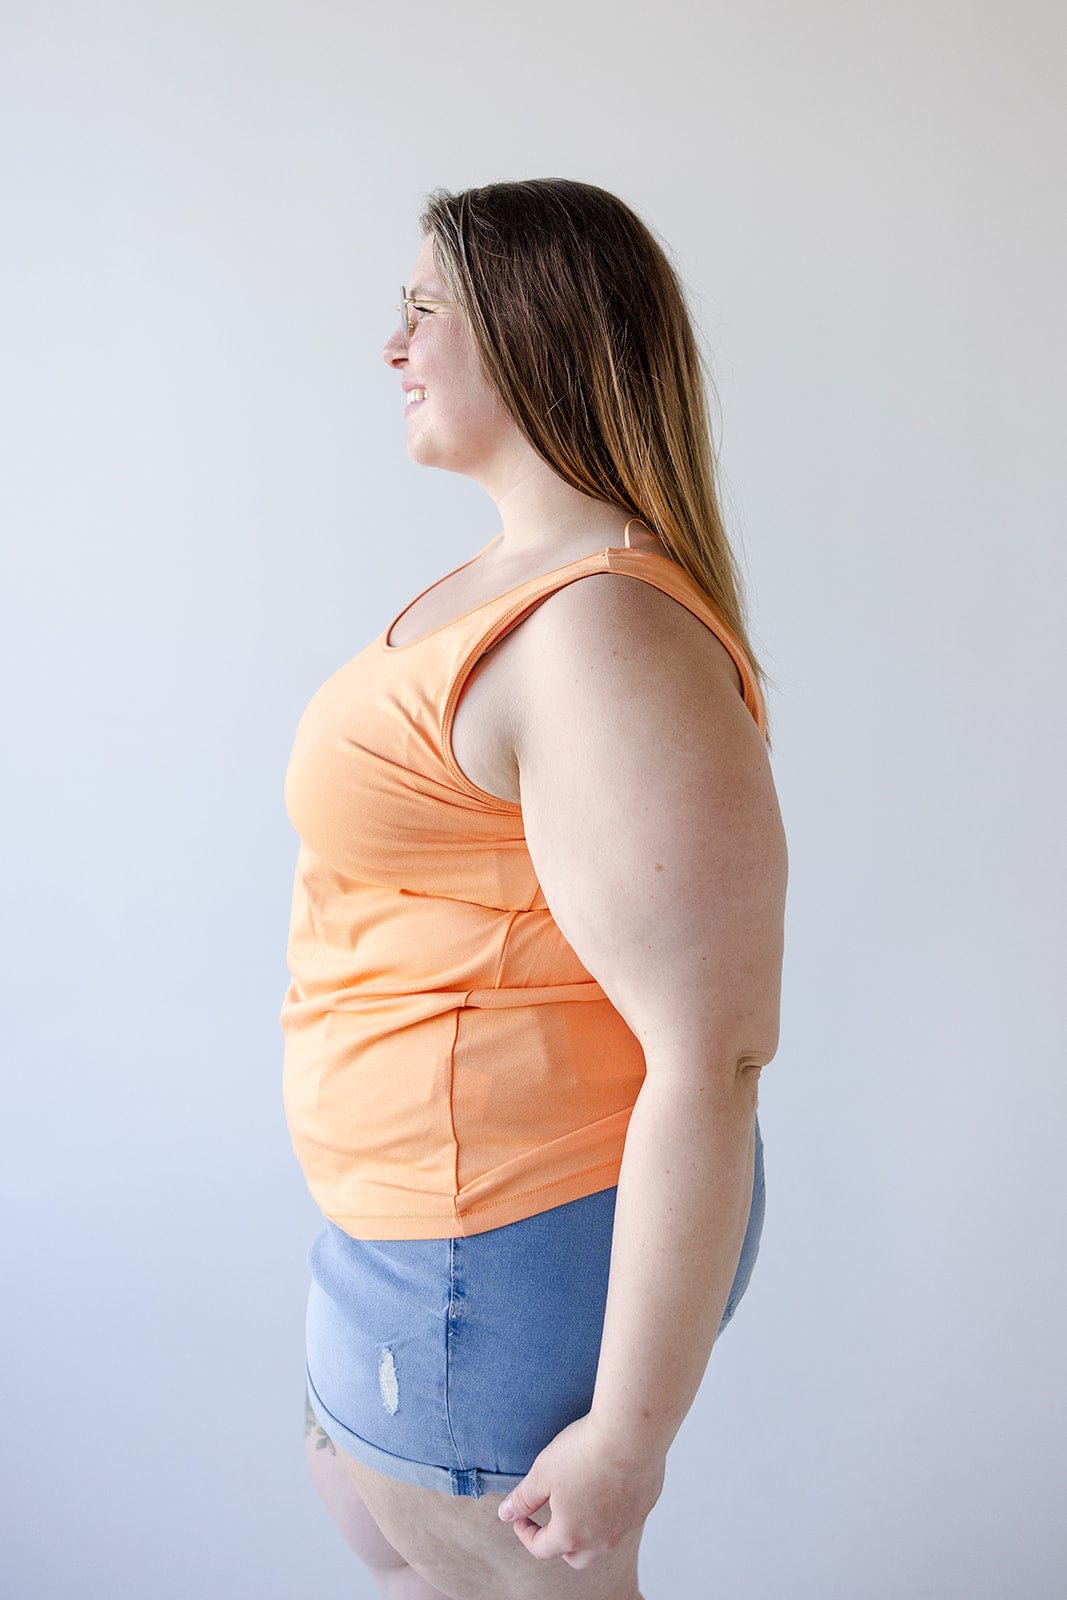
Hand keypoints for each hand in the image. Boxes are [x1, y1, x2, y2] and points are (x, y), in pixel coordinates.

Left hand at [496, 1413, 665, 1570]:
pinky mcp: (644, 1508)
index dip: (525, 1533)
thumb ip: (523, 1498)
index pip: (541, 1549)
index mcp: (571, 1535)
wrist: (631, 1433)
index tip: (521, 1516)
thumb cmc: (585, 1452)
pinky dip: (610, 1512)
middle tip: (551, 1519)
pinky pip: (623, 1520)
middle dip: (559, 1542)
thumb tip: (506, 1513)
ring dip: (587, 1529)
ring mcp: (626, 1526)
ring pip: (602, 1542)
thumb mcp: (542, 1473)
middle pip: (575, 1557)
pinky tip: (605, 1485)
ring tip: (579, 1502)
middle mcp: (601, 1540)